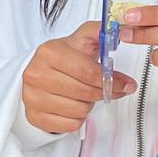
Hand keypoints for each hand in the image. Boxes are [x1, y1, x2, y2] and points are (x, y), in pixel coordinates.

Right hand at [22, 20, 136, 133]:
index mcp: (49, 53)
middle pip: (85, 92)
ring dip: (88, 105)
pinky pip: (71, 124)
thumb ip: (99, 32)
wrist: (38, 73)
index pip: (88, 72)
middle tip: (107, 89)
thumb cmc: (62, 59)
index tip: (124, 83)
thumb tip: (120, 31)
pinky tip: (73, 106)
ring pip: (80, 110)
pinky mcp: (35, 116)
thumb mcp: (80, 40)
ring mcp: (33, 97)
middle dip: (102, 92)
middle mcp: (37, 74)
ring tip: (83, 95)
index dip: (111, 80)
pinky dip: (78, 118)